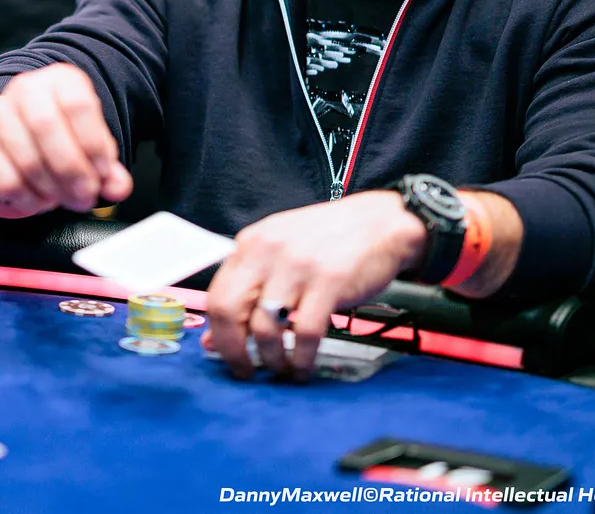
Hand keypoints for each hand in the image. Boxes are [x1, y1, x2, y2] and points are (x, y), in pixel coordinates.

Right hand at [0, 63, 131, 217]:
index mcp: (61, 80)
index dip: (93, 145)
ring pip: (24, 157)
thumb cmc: (66, 133)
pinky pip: (3, 178)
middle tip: (84, 196)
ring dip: (50, 188)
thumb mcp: (93, 140)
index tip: (103, 172)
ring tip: (64, 198)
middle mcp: (26, 89)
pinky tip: (40, 198)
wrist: (26, 124)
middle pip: (46, 127)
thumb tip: (117, 187)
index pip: (77, 105)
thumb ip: (108, 166)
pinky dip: (27, 198)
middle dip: (70, 171)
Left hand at [201, 191, 424, 380]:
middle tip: (246, 372)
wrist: (381, 222)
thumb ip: (248, 290)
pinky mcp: (330, 282)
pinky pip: (305, 332)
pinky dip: (301, 358)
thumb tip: (213, 340)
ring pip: (266, 327)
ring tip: (281, 369)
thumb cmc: (329, 240)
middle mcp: (267, 252)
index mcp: (250, 244)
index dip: (217, 334)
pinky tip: (303, 366)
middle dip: (233, 351)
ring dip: (271, 359)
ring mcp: (298, 266)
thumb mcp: (279, 255)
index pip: (216, 296)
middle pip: (229, 311)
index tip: (225, 356)